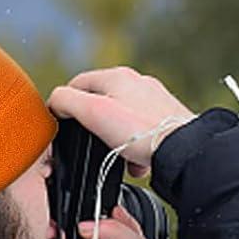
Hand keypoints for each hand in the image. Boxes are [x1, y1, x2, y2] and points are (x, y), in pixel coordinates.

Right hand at [46, 66, 194, 179]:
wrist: (182, 149)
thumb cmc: (140, 131)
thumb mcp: (94, 113)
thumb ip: (67, 102)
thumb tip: (55, 101)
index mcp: (117, 75)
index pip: (77, 83)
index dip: (65, 105)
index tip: (63, 125)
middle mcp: (137, 83)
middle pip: (100, 103)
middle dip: (94, 127)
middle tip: (92, 145)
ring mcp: (153, 100)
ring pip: (121, 120)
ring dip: (114, 140)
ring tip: (116, 157)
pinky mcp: (166, 119)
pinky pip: (140, 133)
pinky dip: (133, 148)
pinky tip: (135, 162)